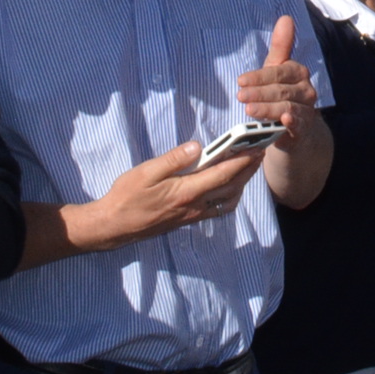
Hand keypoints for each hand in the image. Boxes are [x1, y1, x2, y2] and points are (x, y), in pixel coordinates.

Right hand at [74, 139, 263, 250]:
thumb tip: (197, 147)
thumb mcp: (146, 173)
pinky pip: (217, 209)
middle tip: (260, 153)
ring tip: (247, 166)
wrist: (114, 226)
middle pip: (231, 188)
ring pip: (227, 201)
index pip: (222, 176)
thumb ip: (173, 160)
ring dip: (241, 184)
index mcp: (186, 192)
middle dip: (248, 171)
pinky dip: (229, 196)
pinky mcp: (188, 220)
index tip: (257, 148)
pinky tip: (227, 185)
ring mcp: (192, 216)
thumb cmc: (127, 196)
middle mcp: (194, 207)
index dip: (243, 162)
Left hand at [235, 16, 319, 149]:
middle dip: (259, 93)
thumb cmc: (281, 93)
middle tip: (240, 96)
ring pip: (287, 107)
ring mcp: (306, 110)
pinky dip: (291, 122)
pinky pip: (298, 124)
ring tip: (249, 110)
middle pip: (281, 90)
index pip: (279, 72)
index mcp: (298, 72)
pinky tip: (283, 121)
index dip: (260, 76)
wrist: (295, 127)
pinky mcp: (304, 129)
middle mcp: (306, 90)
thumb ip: (281, 45)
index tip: (240, 81)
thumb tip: (286, 17)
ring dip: (268, 108)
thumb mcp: (277, 70)